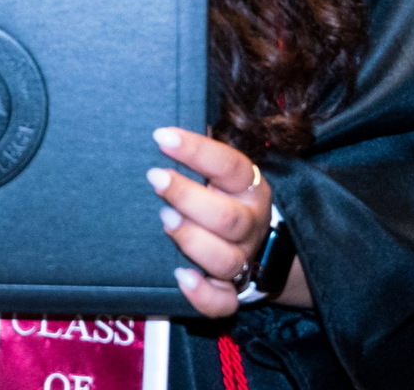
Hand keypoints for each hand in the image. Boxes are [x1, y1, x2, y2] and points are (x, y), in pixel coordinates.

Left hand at [148, 126, 271, 316]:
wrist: (257, 241)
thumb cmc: (220, 192)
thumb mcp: (218, 167)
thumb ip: (197, 147)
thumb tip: (157, 110)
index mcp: (248, 186)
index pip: (229, 165)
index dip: (196, 150)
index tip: (161, 136)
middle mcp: (250, 223)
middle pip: (227, 217)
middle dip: (189, 197)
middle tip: (155, 180)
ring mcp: (243, 258)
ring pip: (226, 259)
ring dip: (192, 241)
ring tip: (165, 221)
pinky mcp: (233, 291)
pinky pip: (224, 302)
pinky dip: (203, 295)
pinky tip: (181, 277)